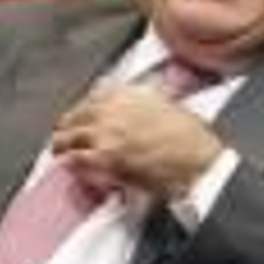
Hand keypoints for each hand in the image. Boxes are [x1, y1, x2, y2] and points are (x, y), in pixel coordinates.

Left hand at [50, 82, 223, 199]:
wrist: (200, 161)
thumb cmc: (193, 139)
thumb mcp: (169, 107)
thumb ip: (145, 104)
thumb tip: (135, 112)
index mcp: (127, 93)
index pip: (89, 98)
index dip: (82, 114)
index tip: (81, 122)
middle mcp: (111, 108)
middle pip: (71, 118)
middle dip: (66, 131)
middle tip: (65, 142)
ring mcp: (104, 133)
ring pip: (65, 139)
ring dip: (63, 149)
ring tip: (64, 157)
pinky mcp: (104, 158)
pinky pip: (74, 161)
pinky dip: (72, 166)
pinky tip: (74, 171)